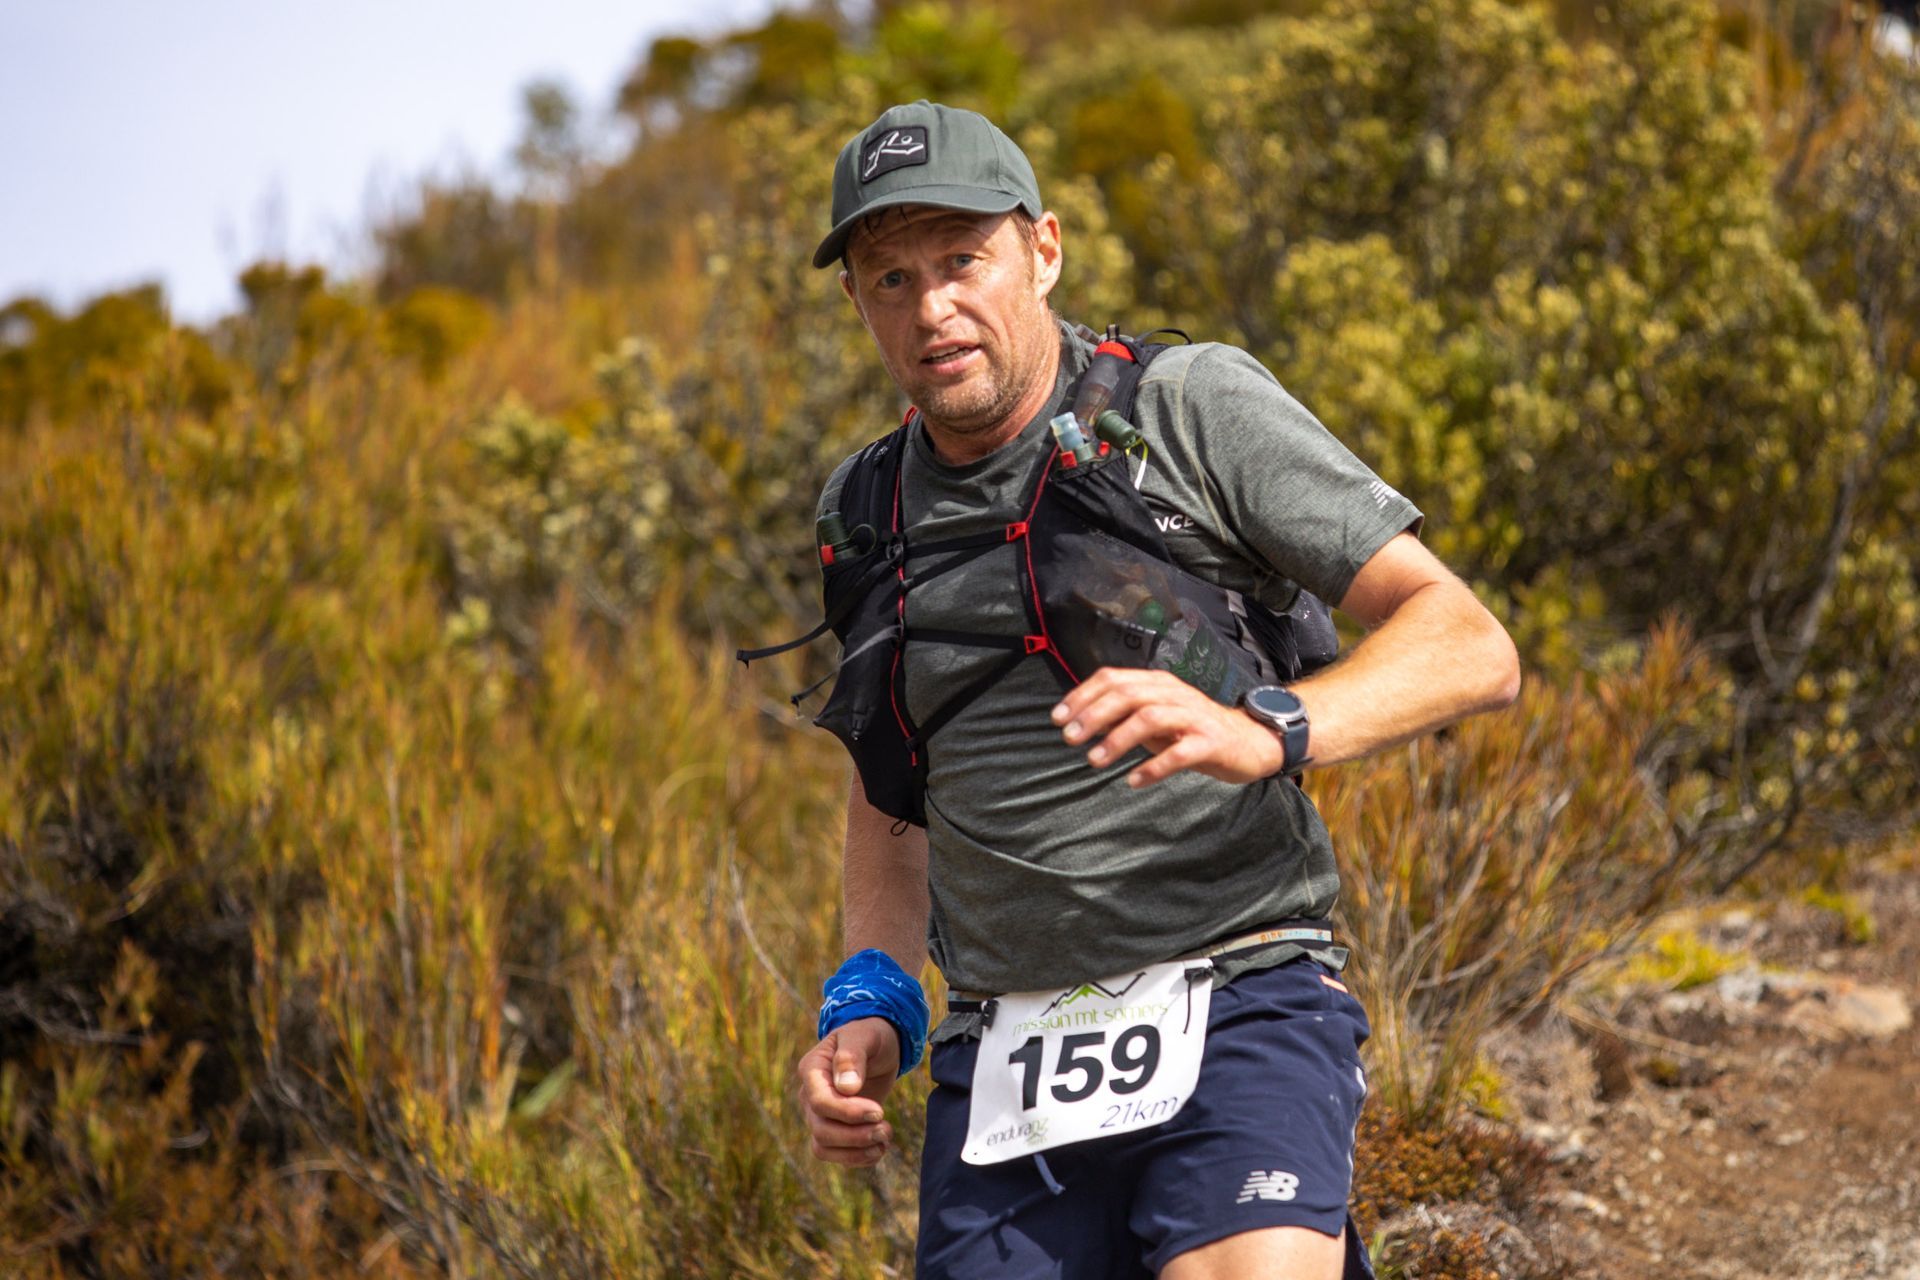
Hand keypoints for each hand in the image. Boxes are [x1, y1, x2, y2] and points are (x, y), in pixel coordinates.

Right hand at [795, 1016, 900, 1165]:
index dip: (848, 1113)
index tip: (879, 1111)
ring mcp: (819, 1114)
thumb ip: (852, 1057)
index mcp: (812, 1069)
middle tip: (886, 1129)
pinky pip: (835, 1154)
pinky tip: (880, 1148)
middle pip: (821, 1130)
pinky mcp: (834, 1128)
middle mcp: (809, 1095)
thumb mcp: (864, 1036)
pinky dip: (858, 1158)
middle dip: (856, 1136)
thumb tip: (846, 1088)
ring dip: (856, 1151)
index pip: (820, 1102)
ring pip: (823, 1147)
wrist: (878, 1047)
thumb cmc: (869, 1036)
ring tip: (885, 1139)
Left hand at [1051, 667, 1284, 787]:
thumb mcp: (1156, 720)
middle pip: (1128, 694)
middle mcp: (1175, 694)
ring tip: (1095, 760)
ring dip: (1118, 739)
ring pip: (1150, 718)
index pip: (1114, 678)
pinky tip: (1134, 780)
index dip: (1082, 695)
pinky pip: (1179, 753)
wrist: (1250, 743)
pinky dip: (1153, 767)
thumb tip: (1081, 721)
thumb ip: (1124, 716)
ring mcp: (1194, 716)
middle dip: (1093, 715)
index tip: (1058, 718)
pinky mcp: (1211, 742)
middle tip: (1070, 739)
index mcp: (1158, 684)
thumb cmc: (1194, 732)